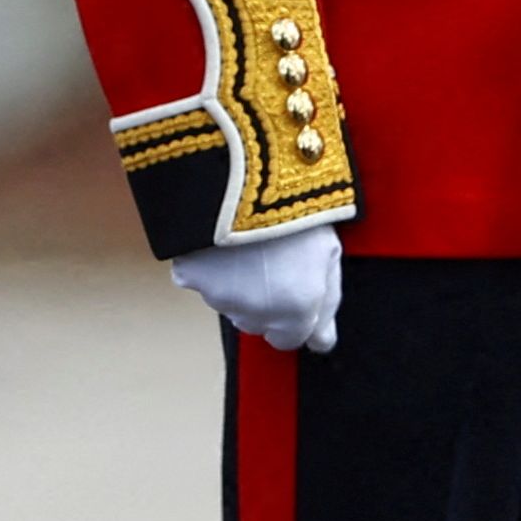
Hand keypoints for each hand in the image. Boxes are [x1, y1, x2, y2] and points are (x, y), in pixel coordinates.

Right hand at [171, 224, 342, 353]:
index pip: (288, 340)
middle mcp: (256, 313)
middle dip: (265, 304)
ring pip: (229, 304)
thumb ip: (327, 303)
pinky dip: (209, 268)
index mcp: (295, 310)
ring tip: (250, 246)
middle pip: (256, 324)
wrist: (250, 178)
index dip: (292, 317)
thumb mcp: (330, 255)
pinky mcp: (189, 278)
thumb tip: (321, 342)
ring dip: (238, 286)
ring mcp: (219, 297)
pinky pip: (201, 282)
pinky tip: (223, 241)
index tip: (294, 292)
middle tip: (272, 263)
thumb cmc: (300, 213)